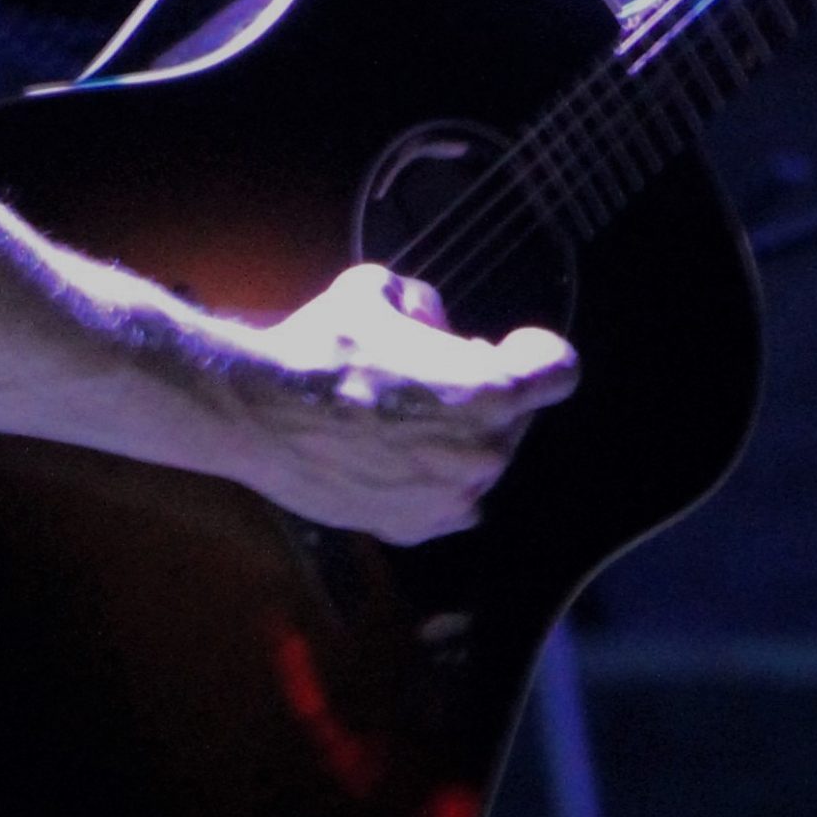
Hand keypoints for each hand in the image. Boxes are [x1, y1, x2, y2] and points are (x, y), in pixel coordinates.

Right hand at [218, 262, 578, 545]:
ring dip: (455, 439)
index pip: (559, 370)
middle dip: (483, 393)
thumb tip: (432, 326)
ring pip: (479, 462)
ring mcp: (450, 499)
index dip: (536, 352)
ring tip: (400, 416)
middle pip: (514, 418)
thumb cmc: (319, 347)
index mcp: (489, 390)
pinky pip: (447, 503)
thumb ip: (424, 305)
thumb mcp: (378, 289)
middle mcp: (483, 453)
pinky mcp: (414, 528)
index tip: (511, 344)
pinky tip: (391, 458)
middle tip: (428, 372)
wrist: (258, 412)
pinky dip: (431, 482)